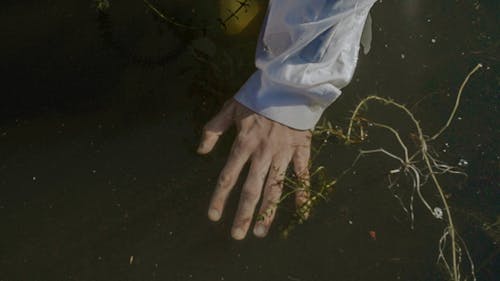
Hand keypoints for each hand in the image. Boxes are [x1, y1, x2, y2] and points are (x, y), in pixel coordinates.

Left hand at [197, 99, 311, 239]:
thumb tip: (200, 152)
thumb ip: (214, 129)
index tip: (213, 217)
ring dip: (268, 211)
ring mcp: (283, 153)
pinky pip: (302, 174)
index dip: (219, 198)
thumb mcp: (231, 107)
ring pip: (275, 187)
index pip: (228, 176)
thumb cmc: (258, 94)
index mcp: (244, 143)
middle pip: (251, 189)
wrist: (289, 82)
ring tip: (260, 232)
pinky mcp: (301, 148)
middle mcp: (262, 153)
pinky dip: (302, 191)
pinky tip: (300, 210)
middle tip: (237, 235)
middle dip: (242, 214)